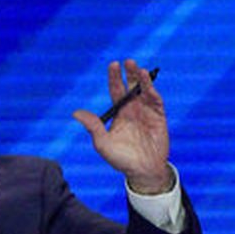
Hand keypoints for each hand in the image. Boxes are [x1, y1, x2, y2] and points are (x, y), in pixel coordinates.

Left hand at [72, 59, 171, 193]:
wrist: (142, 171)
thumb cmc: (120, 159)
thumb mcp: (103, 144)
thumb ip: (92, 127)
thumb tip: (76, 113)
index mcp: (119, 113)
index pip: (116, 91)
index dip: (114, 78)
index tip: (113, 65)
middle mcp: (132, 109)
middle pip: (130, 87)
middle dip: (128, 74)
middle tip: (125, 61)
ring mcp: (146, 112)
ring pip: (144, 90)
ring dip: (141, 78)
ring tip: (136, 67)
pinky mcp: (158, 117)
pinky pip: (155, 100)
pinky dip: (151, 90)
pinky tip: (147, 81)